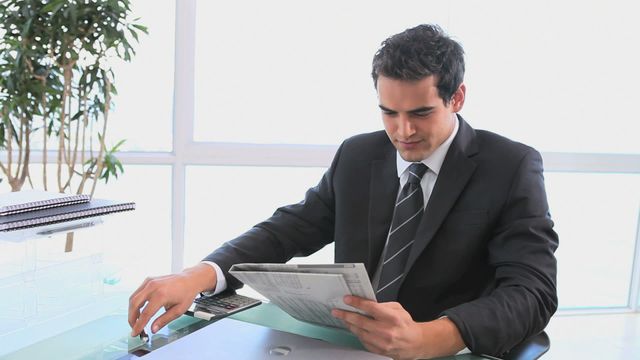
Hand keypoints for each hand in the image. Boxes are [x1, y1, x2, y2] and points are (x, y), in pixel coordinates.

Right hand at [128, 263, 216, 335]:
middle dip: (131, 319)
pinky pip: (137, 292)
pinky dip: (135, 302)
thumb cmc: (186, 293)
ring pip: (133, 298)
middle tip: (134, 327)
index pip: (145, 314)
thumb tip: (153, 329)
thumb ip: (164, 320)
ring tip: (136, 320)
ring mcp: (150, 282)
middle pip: (134, 305)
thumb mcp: (179, 310)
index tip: (135, 333)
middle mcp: (153, 287)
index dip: (138, 326)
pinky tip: (139, 309)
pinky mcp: (148, 280)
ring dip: (132, 311)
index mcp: (162, 295)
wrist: (190, 280)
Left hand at [332, 296, 463, 359]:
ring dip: (349, 325)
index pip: (370, 308)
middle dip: (346, 315)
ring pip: (359, 332)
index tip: (347, 299)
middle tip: (337, 311)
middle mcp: (386, 331)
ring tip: (344, 319)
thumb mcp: (398, 309)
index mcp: (392, 318)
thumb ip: (382, 305)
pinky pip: (363, 341)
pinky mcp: (378, 350)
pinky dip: (357, 333)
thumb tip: (366, 303)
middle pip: (360, 321)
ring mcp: (381, 343)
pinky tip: (354, 328)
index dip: (356, 303)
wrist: (415, 343)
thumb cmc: (406, 324)